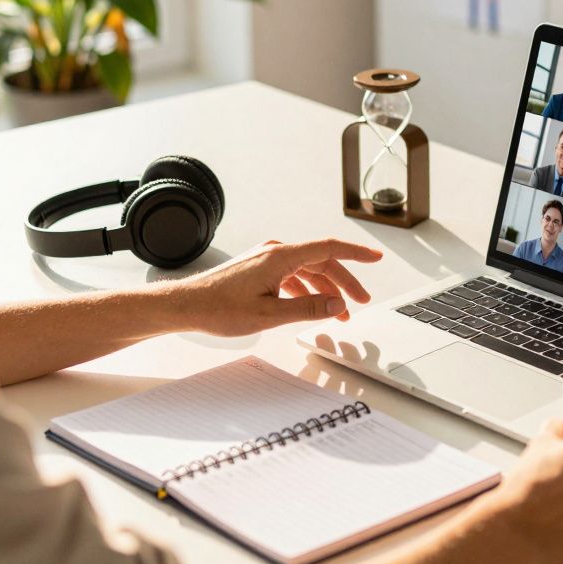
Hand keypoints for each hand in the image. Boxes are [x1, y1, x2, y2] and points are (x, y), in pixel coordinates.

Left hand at [177, 238, 382, 335]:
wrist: (187, 305)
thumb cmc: (219, 308)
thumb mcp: (269, 315)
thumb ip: (306, 308)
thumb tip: (336, 304)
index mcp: (280, 257)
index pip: (328, 248)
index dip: (356, 254)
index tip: (375, 258)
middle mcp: (275, 251)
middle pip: (321, 261)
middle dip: (344, 282)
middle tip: (360, 301)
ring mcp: (266, 258)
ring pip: (307, 269)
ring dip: (324, 289)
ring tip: (337, 312)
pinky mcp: (259, 267)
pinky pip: (292, 274)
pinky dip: (306, 289)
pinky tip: (311, 305)